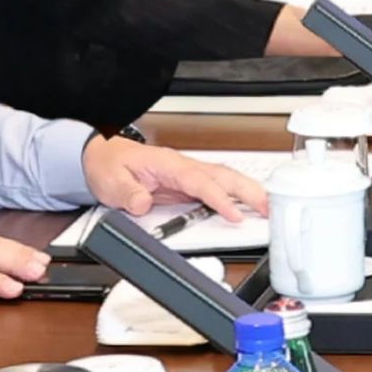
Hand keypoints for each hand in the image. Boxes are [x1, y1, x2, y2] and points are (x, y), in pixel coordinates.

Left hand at [87, 133, 265, 222]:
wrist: (102, 158)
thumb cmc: (109, 164)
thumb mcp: (112, 181)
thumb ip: (128, 193)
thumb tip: (142, 203)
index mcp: (169, 164)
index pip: (200, 181)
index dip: (219, 198)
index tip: (234, 214)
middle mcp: (182, 167)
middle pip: (224, 176)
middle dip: (249, 191)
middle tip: (269, 208)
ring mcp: (187, 175)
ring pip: (226, 180)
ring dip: (248, 192)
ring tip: (268, 208)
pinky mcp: (187, 185)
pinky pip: (217, 188)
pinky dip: (237, 196)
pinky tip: (247, 206)